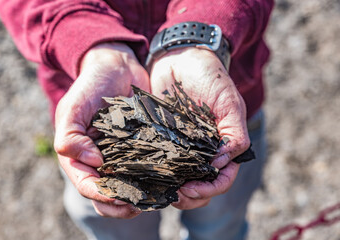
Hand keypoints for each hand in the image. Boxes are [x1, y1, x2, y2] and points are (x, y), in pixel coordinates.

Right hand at [54, 43, 149, 217]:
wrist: (117, 66)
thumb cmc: (90, 84)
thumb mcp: (73, 107)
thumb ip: (71, 136)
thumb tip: (93, 163)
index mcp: (79, 155)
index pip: (87, 184)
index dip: (101, 195)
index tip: (119, 198)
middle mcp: (101, 160)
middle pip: (108, 193)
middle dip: (122, 204)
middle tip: (139, 205)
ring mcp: (122, 155)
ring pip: (129, 186)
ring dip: (140, 197)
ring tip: (155, 199)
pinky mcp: (142, 146)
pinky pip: (147, 168)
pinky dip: (154, 178)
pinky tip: (167, 181)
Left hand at [150, 47, 249, 209]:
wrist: (179, 57)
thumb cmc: (208, 77)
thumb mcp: (228, 103)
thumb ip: (234, 134)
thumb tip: (221, 164)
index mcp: (223, 146)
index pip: (222, 178)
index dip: (210, 188)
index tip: (190, 188)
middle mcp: (203, 151)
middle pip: (201, 186)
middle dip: (190, 196)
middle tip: (173, 196)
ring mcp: (181, 147)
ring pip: (180, 180)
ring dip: (172, 191)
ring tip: (158, 192)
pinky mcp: (162, 140)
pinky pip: (160, 164)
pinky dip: (155, 175)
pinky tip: (145, 179)